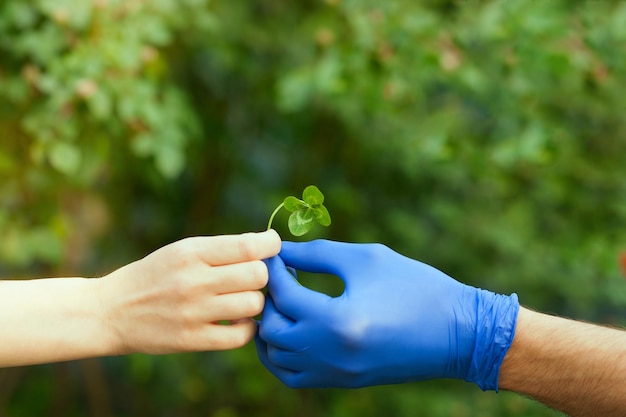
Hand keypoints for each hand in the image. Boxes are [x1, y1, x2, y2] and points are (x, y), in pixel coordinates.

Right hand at [97, 230, 280, 353]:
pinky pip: (241, 336)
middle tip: (250, 278)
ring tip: (240, 300)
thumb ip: (222, 249)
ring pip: (254, 304)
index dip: (270, 245)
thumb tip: (267, 247)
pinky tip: (236, 322)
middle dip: (261, 274)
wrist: (111, 311)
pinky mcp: (191, 340)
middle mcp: (193, 280)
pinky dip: (246, 328)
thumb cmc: (155, 275)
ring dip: (254, 301)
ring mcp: (193, 312)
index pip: (248, 246)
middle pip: (258, 275)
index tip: (272, 246)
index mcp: (191, 252)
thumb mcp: (182, 251)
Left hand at [256, 240, 518, 388]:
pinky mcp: (343, 382)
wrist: (459, 333)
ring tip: (284, 302)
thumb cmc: (416, 287)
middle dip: (269, 299)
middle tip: (279, 277)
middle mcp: (331, 354)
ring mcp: (336, 374)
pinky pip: (294, 376)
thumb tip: (283, 251)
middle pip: (272, 330)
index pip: (285, 295)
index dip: (274, 270)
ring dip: (272, 327)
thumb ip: (318, 254)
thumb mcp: (367, 259)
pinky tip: (294, 330)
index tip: (274, 254)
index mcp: (337, 321)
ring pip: (277, 358)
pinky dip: (282, 355)